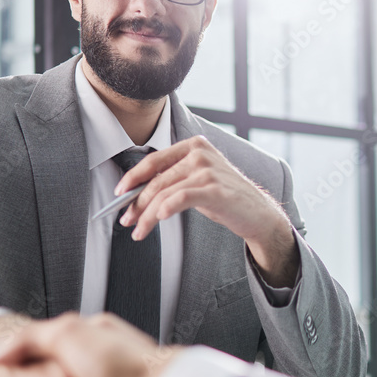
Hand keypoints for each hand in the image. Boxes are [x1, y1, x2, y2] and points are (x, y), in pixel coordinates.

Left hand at [116, 136, 300, 286]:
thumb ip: (173, 179)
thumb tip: (137, 195)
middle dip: (136, 202)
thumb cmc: (225, 197)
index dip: (133, 177)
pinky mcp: (214, 189)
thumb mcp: (197, 180)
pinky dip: (164, 210)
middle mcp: (200, 153)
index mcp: (194, 146)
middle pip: (157, 179)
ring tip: (138, 231)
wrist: (257, 213)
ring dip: (146, 215)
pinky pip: (180, 198)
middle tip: (126, 220)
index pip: (154, 160)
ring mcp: (208, 170)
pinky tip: (157, 220)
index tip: (119, 193)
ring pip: (164, 192)